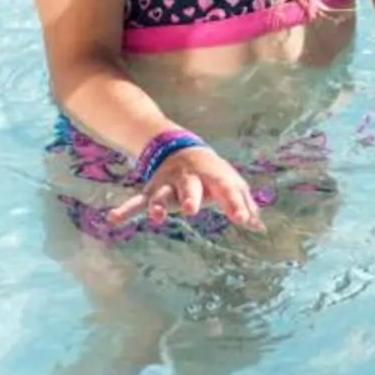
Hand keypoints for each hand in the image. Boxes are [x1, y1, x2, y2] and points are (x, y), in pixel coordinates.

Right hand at [107, 143, 262, 232]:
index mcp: (212, 176)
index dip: (235, 204)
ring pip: (162, 194)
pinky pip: (137, 200)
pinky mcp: (152, 190)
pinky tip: (114, 218)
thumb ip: (245, 204)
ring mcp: (168, 184)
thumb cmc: (212, 173)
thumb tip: (260, 227)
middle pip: (190, 187)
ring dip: (158, 205)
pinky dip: (126, 210)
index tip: (243, 220)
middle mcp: (189, 178)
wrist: (180, 147)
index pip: (226, 189)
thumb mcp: (231, 182)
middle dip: (191, 197)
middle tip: (193, 209)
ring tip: (155, 217)